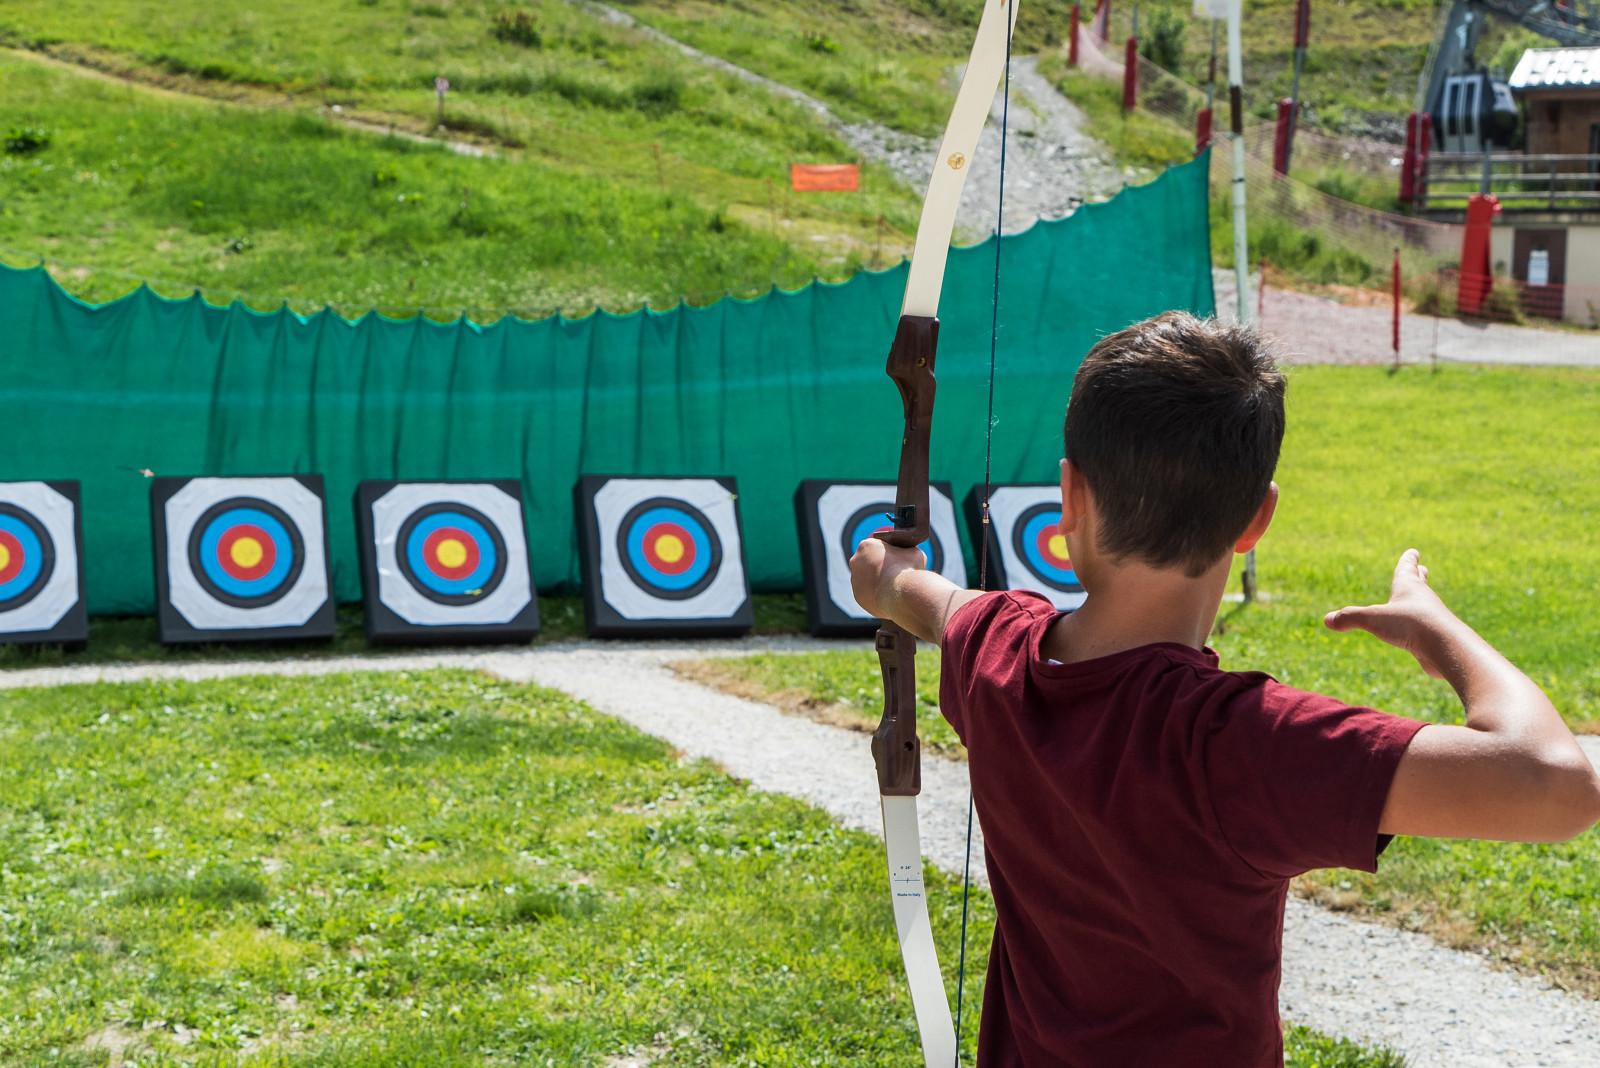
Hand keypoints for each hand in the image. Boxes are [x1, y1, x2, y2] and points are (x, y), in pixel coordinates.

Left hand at [849, 535, 926, 620]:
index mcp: (866, 546)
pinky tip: (889, 597)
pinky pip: (869, 594)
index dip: (887, 551)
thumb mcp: (914, 552)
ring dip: (876, 581)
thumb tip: (909, 554)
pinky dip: (877, 595)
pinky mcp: (858, 597)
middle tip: (893, 572)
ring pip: (866, 580)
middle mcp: (856, 561)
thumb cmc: (908, 569)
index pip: (876, 545)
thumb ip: (907, 551)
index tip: (896, 557)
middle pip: (867, 562)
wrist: (903, 594)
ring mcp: (855, 580)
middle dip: (878, 565)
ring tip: (892, 586)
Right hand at [1324, 549, 1462, 678]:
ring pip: (1424, 606)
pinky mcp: (1434, 638)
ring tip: (1417, 601)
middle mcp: (1422, 600)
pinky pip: (1425, 629)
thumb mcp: (1374, 619)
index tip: (1414, 551)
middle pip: (1420, 584)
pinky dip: (1419, 626)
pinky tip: (1417, 634)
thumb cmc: (1411, 625)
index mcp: (1409, 588)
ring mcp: (1431, 619)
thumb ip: (1350, 617)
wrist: (1445, 648)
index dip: (1408, 560)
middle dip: (1419, 575)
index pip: (1407, 569)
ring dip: (1420, 602)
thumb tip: (1327, 619)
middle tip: (1422, 568)